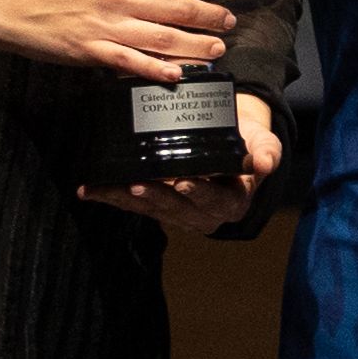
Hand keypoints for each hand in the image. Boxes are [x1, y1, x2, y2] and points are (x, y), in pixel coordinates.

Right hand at [0, 0, 237, 81]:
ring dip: (196, 45)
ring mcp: (105, 26)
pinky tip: (177, 74)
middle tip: (229, 19)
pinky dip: (157, 70)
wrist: (4, 2)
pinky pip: (131, 64)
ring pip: (163, 39)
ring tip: (217, 48)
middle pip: (178, 5)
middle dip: (210, 14)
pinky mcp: (91, 52)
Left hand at [80, 90, 279, 233]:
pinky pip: (134, 203)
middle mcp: (203, 214)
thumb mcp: (266, 146)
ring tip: (107, 188)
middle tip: (138, 184)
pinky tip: (90, 190)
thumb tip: (265, 163)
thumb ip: (267, 154)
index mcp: (231, 204)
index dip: (198, 193)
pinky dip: (112, 196)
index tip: (183, 181)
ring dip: (126, 199)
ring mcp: (178, 211)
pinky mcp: (159, 204)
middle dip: (155, 197)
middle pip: (177, 208)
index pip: (213, 201)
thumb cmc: (249, 145)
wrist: (234, 144)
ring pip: (151, 208)